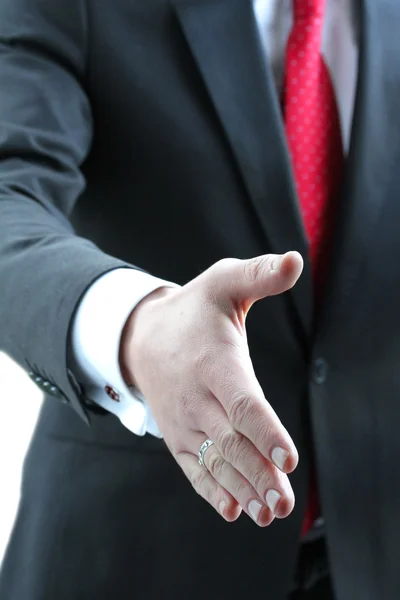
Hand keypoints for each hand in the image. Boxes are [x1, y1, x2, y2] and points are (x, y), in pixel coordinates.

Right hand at [120, 252, 302, 525]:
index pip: (242, 402)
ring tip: (268, 513)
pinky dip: (213, 491)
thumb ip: (259, 275)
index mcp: (213, 362)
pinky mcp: (178, 437)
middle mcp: (197, 398)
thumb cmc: (194, 310)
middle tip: (283, 502)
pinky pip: (194, 469)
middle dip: (259, 473)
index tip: (287, 457)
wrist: (142, 338)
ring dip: (243, 488)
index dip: (264, 430)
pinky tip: (234, 510)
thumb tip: (294, 260)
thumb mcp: (223, 282)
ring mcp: (185, 422)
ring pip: (216, 461)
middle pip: (232, 442)